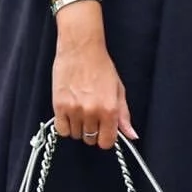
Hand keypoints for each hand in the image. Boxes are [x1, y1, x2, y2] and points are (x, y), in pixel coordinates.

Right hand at [52, 6, 136, 149]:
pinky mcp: (59, 106)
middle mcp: (92, 112)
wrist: (81, 49)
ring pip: (76, 135)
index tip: (103, 131)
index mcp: (110, 109)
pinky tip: (69, 113)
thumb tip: (131, 135)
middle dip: (92, 131)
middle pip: (90, 139)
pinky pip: (61, 129)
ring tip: (80, 110)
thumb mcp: (118, 90)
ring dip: (78, 127)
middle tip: (91, 115)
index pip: (106, 142)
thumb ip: (124, 115)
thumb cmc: (100, 66)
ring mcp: (74, 110)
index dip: (105, 138)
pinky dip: (65, 125)